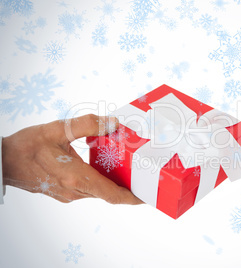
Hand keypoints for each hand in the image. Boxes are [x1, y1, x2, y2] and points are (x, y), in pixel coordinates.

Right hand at [2, 114, 142, 204]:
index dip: (133, 197)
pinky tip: (102, 165)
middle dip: (127, 187)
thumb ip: (88, 124)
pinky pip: (88, 188)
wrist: (2, 162)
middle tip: (142, 175)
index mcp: (77, 178)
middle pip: (109, 193)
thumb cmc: (26, 147)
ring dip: (113, 182)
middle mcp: (75, 190)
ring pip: (98, 191)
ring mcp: (68, 193)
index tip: (147, 196)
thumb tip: (113, 122)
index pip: (113, 194)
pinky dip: (100, 180)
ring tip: (126, 167)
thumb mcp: (58, 129)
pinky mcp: (63, 191)